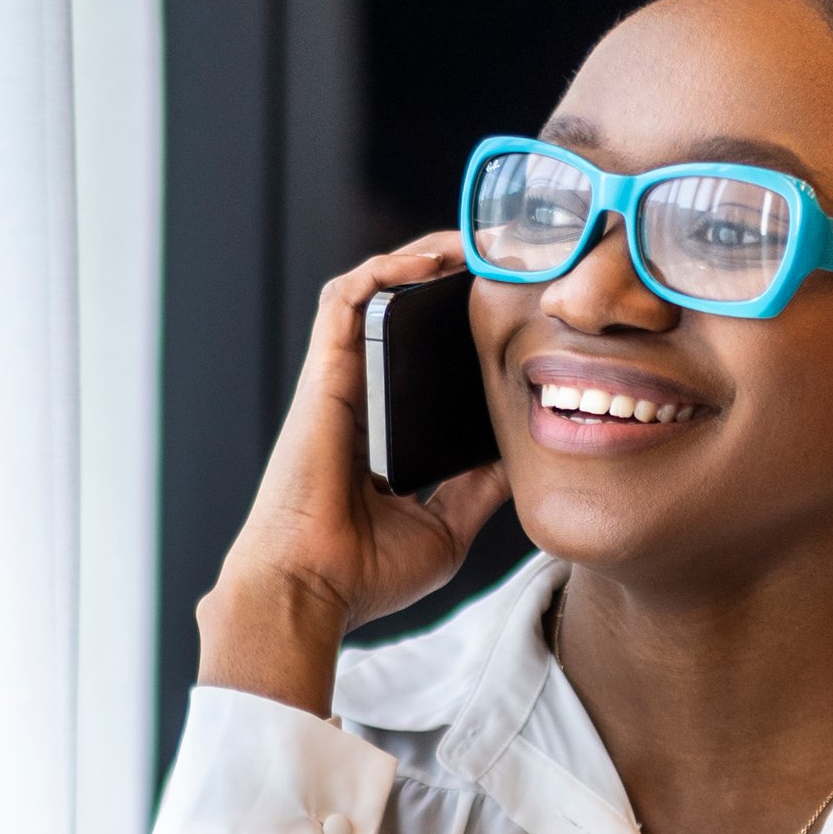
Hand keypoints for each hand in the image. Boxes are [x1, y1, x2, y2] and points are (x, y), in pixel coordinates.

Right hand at [197, 237, 512, 716]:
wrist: (311, 590)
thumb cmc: (364, 575)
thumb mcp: (446, 528)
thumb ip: (479, 490)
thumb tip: (521, 459)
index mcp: (380, 434)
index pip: (419, 363)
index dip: (458, 330)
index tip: (507, 313)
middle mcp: (357, 400)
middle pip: (400, 316)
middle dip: (445, 278)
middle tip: (499, 261)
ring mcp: (338, 383)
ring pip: (372, 292)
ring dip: (419, 258)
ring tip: (472, 243)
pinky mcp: (324, 374)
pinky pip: (346, 299)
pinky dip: (384, 270)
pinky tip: (430, 260)